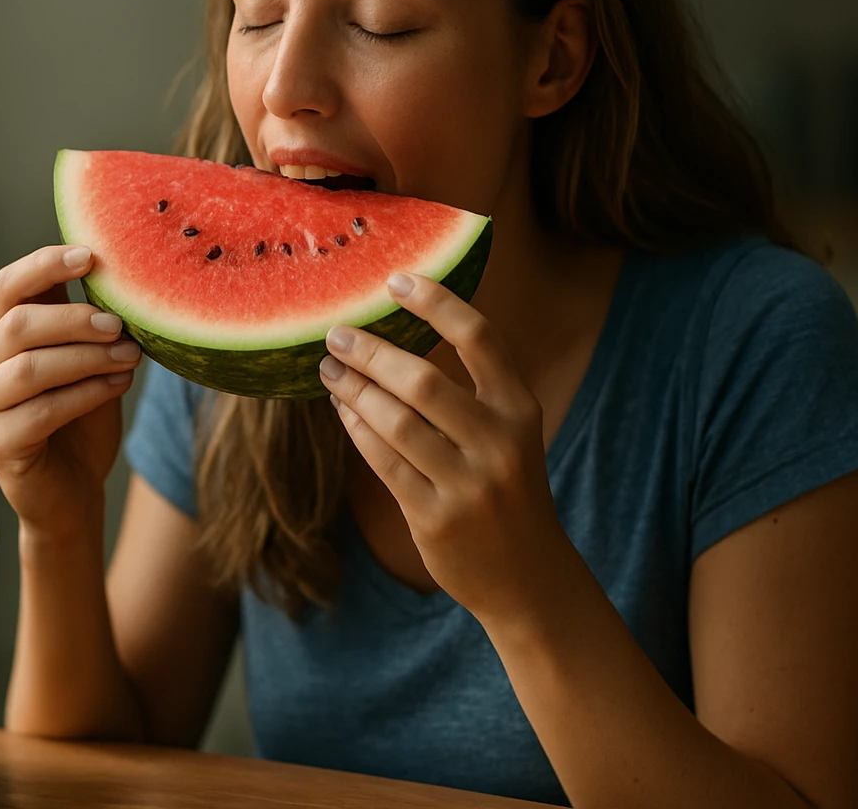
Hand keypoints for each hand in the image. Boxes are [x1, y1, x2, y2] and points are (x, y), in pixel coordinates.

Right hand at [0, 245, 141, 538]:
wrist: (74, 491)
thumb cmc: (82, 419)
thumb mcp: (88, 360)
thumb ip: (89, 322)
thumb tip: (123, 274)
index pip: (7, 286)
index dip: (44, 265)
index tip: (91, 256)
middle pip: (18, 324)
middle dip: (74, 319)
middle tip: (121, 325)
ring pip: (30, 368)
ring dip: (86, 358)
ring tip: (131, 357)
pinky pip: (41, 411)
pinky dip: (86, 394)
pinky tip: (118, 386)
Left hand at [318, 273, 578, 623]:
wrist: (528, 576)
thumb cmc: (507, 489)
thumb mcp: (510, 434)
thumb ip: (472, 390)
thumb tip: (398, 332)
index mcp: (520, 408)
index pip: (479, 338)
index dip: (436, 302)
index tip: (395, 280)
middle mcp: (499, 442)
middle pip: (423, 380)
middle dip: (371, 352)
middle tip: (336, 334)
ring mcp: (468, 483)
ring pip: (396, 422)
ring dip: (355, 390)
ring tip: (330, 369)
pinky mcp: (435, 517)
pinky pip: (383, 462)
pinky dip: (356, 430)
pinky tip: (343, 409)